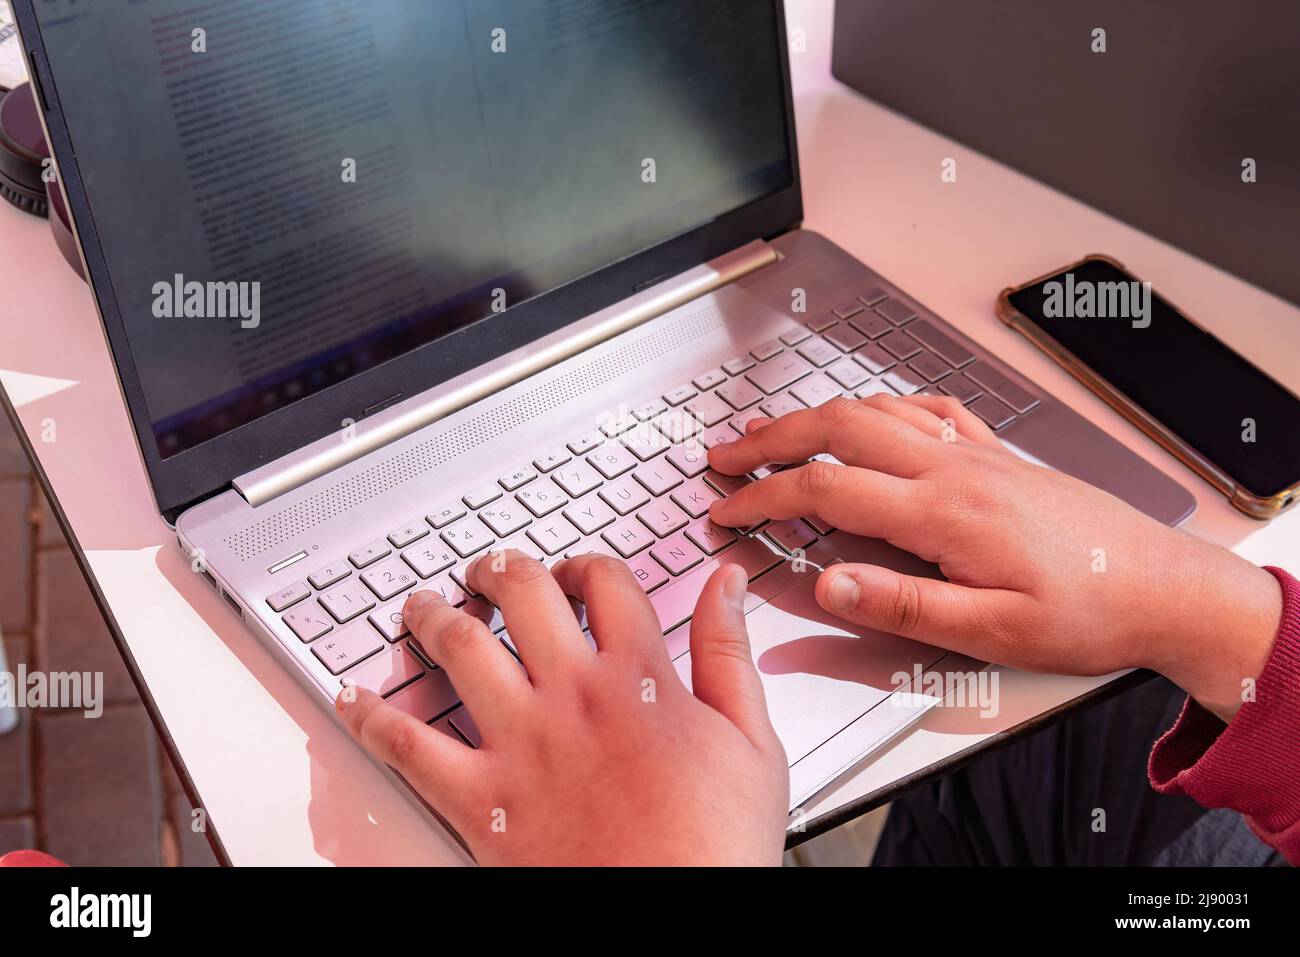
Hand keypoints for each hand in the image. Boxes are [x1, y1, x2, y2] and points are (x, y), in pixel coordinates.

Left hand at [336, 551, 788, 864]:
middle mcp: (572, 695)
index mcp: (638, 677)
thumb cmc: (713, 843)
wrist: (672, 916)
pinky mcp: (481, 798)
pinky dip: (373, 717)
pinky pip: (409, 746)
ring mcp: (520, 743)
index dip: (585, 564)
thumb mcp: (751, 739)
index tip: (576, 574)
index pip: (603, 582)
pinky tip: (356, 699)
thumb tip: (728, 586)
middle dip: (498, 569)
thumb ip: (729, 652)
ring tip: (422, 606)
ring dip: (432, 615)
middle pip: (521, 594)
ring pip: (458, 648)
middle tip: (486, 570)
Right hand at [707, 394, 1281, 721]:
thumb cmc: (1086, 612)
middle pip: (838, 430)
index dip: (762, 498)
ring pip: (877, 411)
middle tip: (726, 454)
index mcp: (942, 514)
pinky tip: (873, 415)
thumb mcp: (992, 632)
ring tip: (776, 429)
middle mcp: (953, 469)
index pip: (825, 490)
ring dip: (816, 416)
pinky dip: (883, 406)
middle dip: (770, 438)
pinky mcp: (997, 455)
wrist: (1161, 585)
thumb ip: (903, 604)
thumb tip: (828, 582)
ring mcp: (976, 454)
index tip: (726, 512)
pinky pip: (928, 410)